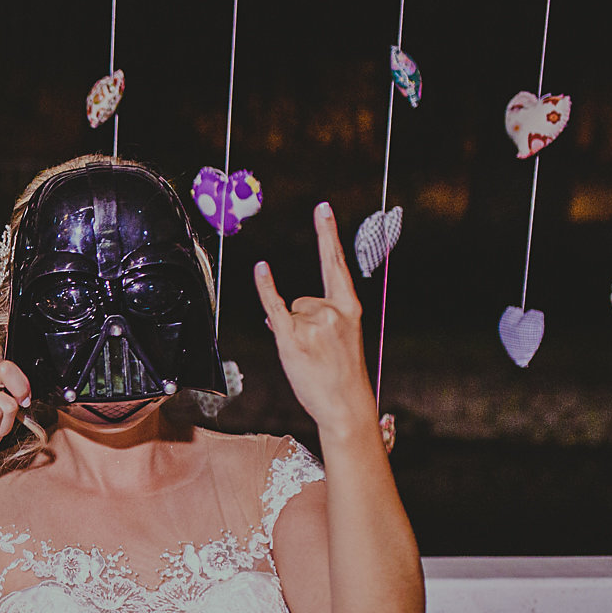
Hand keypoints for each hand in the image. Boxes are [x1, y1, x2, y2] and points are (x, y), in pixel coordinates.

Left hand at [254, 203, 379, 432]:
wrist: (345, 404)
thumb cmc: (340, 373)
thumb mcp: (339, 339)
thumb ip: (315, 319)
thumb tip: (276, 310)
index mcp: (350, 308)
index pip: (336, 263)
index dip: (328, 234)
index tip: (322, 208)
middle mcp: (333, 310)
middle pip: (303, 298)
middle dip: (302, 321)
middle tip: (319, 352)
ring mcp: (313, 323)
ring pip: (289, 312)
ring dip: (292, 332)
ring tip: (310, 356)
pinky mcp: (292, 338)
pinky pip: (274, 306)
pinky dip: (266, 288)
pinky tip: (261, 269)